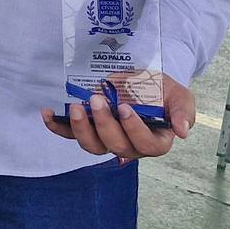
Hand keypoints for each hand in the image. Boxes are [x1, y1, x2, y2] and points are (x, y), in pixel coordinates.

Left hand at [41, 73, 193, 162]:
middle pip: (116, 145)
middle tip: (98, 99)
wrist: (145, 82)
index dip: (133, 129)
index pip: (145, 145)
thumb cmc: (164, 93)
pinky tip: (46, 114)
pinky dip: (56, 126)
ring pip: (92, 146)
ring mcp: (107, 139)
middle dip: (104, 124)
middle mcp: (130, 146)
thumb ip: (183, 112)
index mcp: (155, 141)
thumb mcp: (180, 97)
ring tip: (76, 107)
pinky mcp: (88, 130)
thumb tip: (182, 131)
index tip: (125, 108)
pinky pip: (70, 134)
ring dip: (81, 128)